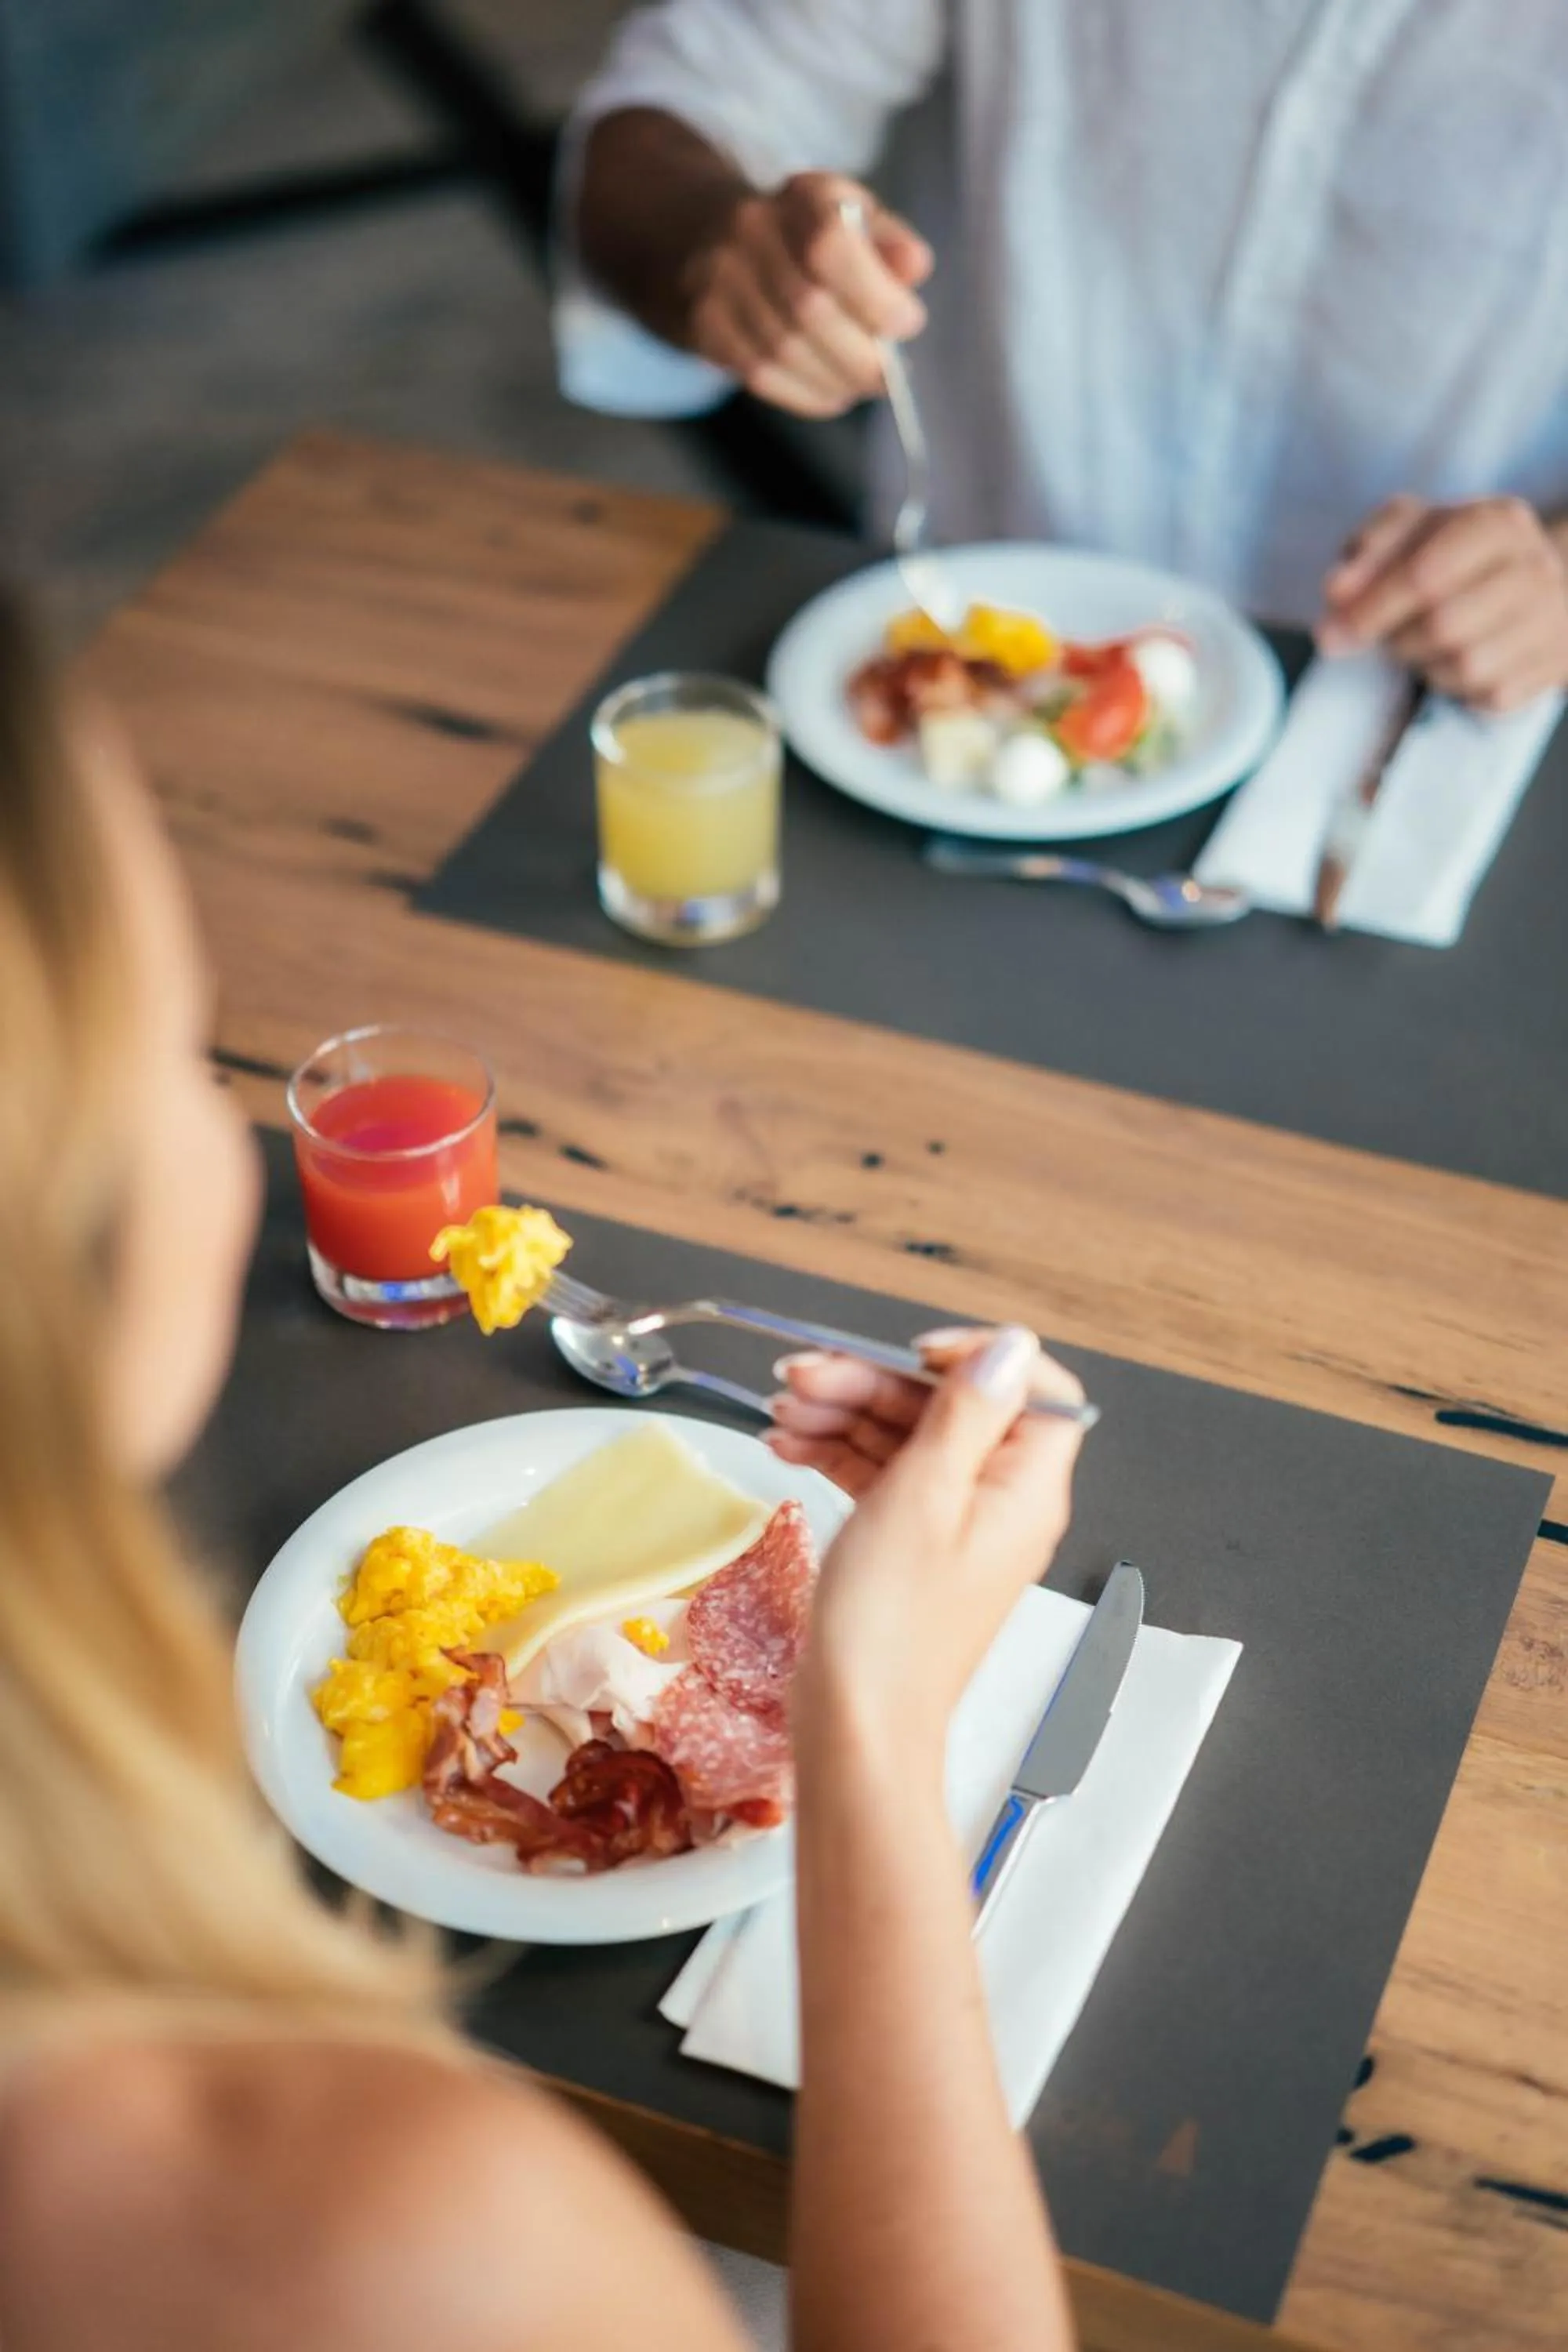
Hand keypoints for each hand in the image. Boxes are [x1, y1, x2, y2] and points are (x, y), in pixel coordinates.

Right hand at [680, 170, 931, 417]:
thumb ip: (890, 241)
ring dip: (836, 380)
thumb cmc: (806, 231)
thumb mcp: (855, 217)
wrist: (710, 233)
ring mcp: (719, 280)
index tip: (906, 323)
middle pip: (808, 310)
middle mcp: (750, 232)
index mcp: (800, 196)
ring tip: (862, 383)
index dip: (874, 296)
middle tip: (890, 375)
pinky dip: (807, 394)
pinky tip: (833, 390)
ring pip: (783, 351)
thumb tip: (915, 267)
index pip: (830, 246)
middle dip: (861, 355)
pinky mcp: (706, 327)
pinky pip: (761, 376)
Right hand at [773, 1329, 1087, 1739]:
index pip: (1032, 1389)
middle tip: (804, 1377)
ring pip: (906, 1437)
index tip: (914, 1355)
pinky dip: (836, 1453)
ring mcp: (951, 1523)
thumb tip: (1009, 1347)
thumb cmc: (891, 1628)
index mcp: (1025, 1487)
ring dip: (842, 1412)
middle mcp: (997, 1500)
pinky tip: (789, 1445)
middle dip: (873, 1382)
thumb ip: (967, 1413)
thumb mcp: (925, 1495)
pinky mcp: (909, 1543)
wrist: (855, 1723)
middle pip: (949, 1407)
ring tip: (783, 1410)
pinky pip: (881, 1475)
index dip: (976, 1359)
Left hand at [1318, 494, 1567, 711]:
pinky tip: (1454, 664)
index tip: (1331, 632)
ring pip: (1465, 666)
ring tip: (1422, 644)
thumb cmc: (1458, 555)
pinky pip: (1486, 695)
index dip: (1371, 608)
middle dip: (1397, 639)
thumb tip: (1336, 592)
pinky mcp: (1554, 666)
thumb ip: (1369, 550)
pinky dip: (1456, 688)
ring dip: (1425, 664)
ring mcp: (1552, 620)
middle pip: (1442, 625)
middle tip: (1383, 638)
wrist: (1537, 585)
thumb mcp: (1411, 532)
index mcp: (1498, 522)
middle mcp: (1535, 568)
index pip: (1424, 574)